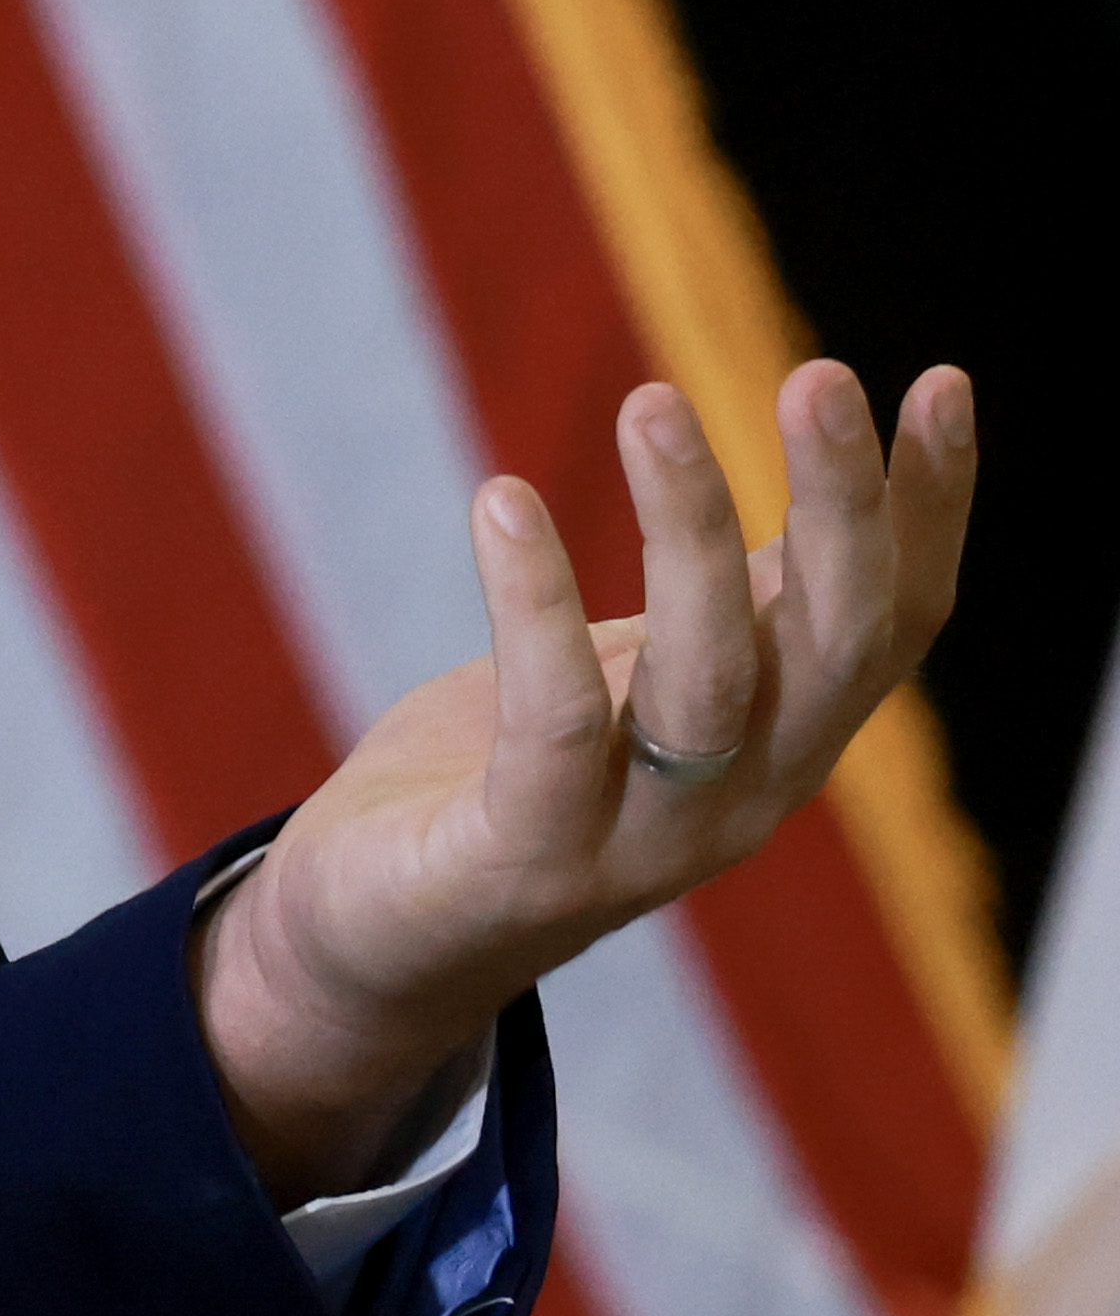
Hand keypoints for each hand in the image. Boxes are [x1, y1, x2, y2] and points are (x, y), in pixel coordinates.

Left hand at [202, 359, 973, 1198]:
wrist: (372, 941)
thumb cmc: (511, 779)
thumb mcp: (643, 677)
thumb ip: (735, 607)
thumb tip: (830, 483)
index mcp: (780, 745)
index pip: (892, 626)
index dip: (929, 511)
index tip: (943, 380)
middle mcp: (740, 796)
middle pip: (831, 646)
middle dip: (843, 508)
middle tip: (819, 375)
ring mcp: (639, 840)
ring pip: (708, 678)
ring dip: (687, 531)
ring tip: (652, 399)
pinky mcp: (523, 859)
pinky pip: (553, 725)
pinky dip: (534, 605)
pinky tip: (501, 499)